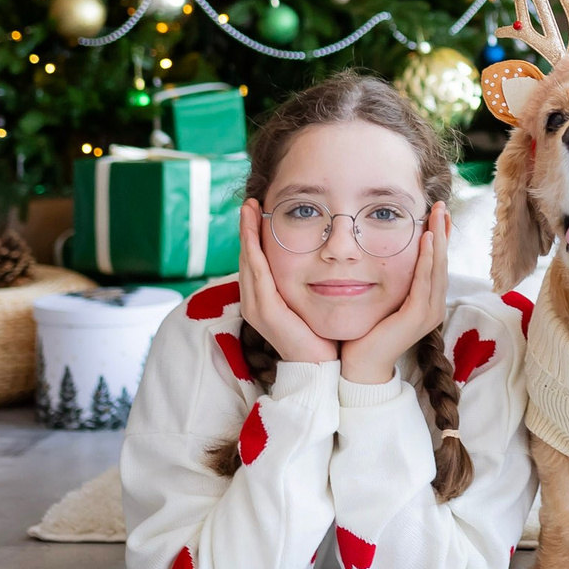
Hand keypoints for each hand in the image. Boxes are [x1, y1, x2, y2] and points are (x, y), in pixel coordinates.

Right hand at [238, 200, 338, 364]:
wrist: (321, 366)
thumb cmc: (319, 334)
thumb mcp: (308, 300)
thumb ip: (305, 281)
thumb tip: (318, 257)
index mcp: (261, 299)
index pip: (254, 260)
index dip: (252, 235)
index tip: (256, 209)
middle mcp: (253, 302)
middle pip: (247, 257)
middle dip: (247, 228)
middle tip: (250, 202)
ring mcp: (256, 307)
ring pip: (248, 262)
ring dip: (247, 234)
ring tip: (249, 209)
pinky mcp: (265, 312)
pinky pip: (258, 275)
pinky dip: (254, 251)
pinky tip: (255, 234)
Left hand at [342, 202, 451, 386]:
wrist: (361, 365)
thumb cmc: (367, 332)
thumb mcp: (383, 298)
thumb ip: (391, 280)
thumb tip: (382, 251)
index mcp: (428, 301)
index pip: (437, 262)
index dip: (440, 237)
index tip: (438, 213)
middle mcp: (434, 305)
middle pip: (442, 261)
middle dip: (443, 231)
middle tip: (441, 206)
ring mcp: (429, 312)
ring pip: (438, 267)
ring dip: (438, 238)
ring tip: (438, 214)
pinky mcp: (418, 316)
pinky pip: (425, 281)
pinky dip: (427, 258)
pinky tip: (427, 239)